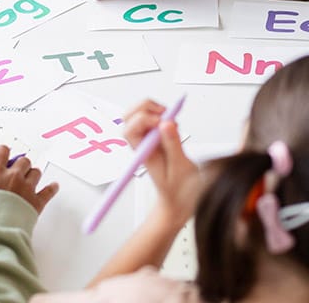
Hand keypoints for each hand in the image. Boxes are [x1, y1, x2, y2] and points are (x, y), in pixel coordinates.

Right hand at [0, 145, 58, 214]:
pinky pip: (49, 190)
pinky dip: (52, 188)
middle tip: (16, 175)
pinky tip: (53, 187)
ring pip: (36, 172)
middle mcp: (12, 176)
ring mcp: (27, 187)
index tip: (5, 155)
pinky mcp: (37, 201)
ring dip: (33, 177)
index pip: (2, 151)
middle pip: (23, 161)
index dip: (4, 153)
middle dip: (21, 167)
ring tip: (28, 184)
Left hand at [123, 99, 201, 228]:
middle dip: (146, 108)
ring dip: (154, 109)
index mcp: (144, 154)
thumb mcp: (179, 168)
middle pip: (129, 117)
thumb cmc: (177, 190)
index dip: (145, 120)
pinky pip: (153, 119)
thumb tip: (166, 124)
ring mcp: (149, 140)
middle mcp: (143, 145)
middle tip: (164, 113)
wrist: (178, 199)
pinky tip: (174, 123)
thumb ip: (173, 145)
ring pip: (139, 115)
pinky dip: (163, 114)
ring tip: (170, 118)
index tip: (162, 122)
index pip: (131, 130)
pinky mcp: (157, 137)